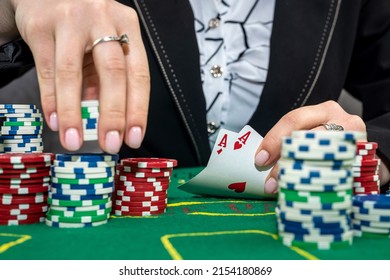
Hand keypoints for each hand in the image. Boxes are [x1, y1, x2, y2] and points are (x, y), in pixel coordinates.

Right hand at [11, 0, 149, 152]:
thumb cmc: (84, 25)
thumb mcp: (104, 44)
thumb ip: (107, 78)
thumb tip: (106, 119)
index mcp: (127, 26)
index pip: (139, 73)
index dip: (138, 109)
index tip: (134, 138)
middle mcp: (103, 20)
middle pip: (113, 72)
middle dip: (113, 114)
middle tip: (110, 145)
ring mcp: (71, 20)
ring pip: (73, 73)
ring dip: (74, 114)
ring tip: (74, 141)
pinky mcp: (41, 26)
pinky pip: (47, 70)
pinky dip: (52, 100)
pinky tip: (56, 121)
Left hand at [253, 101, 388, 193]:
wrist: (367, 153)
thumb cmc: (332, 142)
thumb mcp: (315, 132)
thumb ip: (294, 140)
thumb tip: (262, 160)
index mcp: (324, 110)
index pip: (293, 120)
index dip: (274, 140)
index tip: (260, 160)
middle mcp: (342, 121)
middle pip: (306, 140)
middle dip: (284, 163)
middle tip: (269, 183)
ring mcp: (355, 141)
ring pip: (321, 158)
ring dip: (298, 176)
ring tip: (284, 189)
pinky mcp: (362, 160)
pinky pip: (336, 173)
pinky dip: (318, 184)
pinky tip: (306, 193)